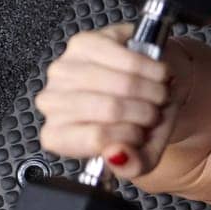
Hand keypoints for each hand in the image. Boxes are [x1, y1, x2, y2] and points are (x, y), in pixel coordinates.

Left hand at [36, 25, 178, 178]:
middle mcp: (52, 102)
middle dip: (146, 111)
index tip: (141, 134)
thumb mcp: (144, 151)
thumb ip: (134, 165)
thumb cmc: (141, 117)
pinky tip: (155, 74)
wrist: (153, 85)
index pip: (95, 138)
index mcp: (59, 136)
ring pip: (120, 83)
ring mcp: (63, 70)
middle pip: (110, 109)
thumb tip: (118, 156)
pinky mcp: (83, 43)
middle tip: (155, 111)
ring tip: (158, 93)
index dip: (130, 136)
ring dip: (152, 90)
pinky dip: (150, 69)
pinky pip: (126, 58)